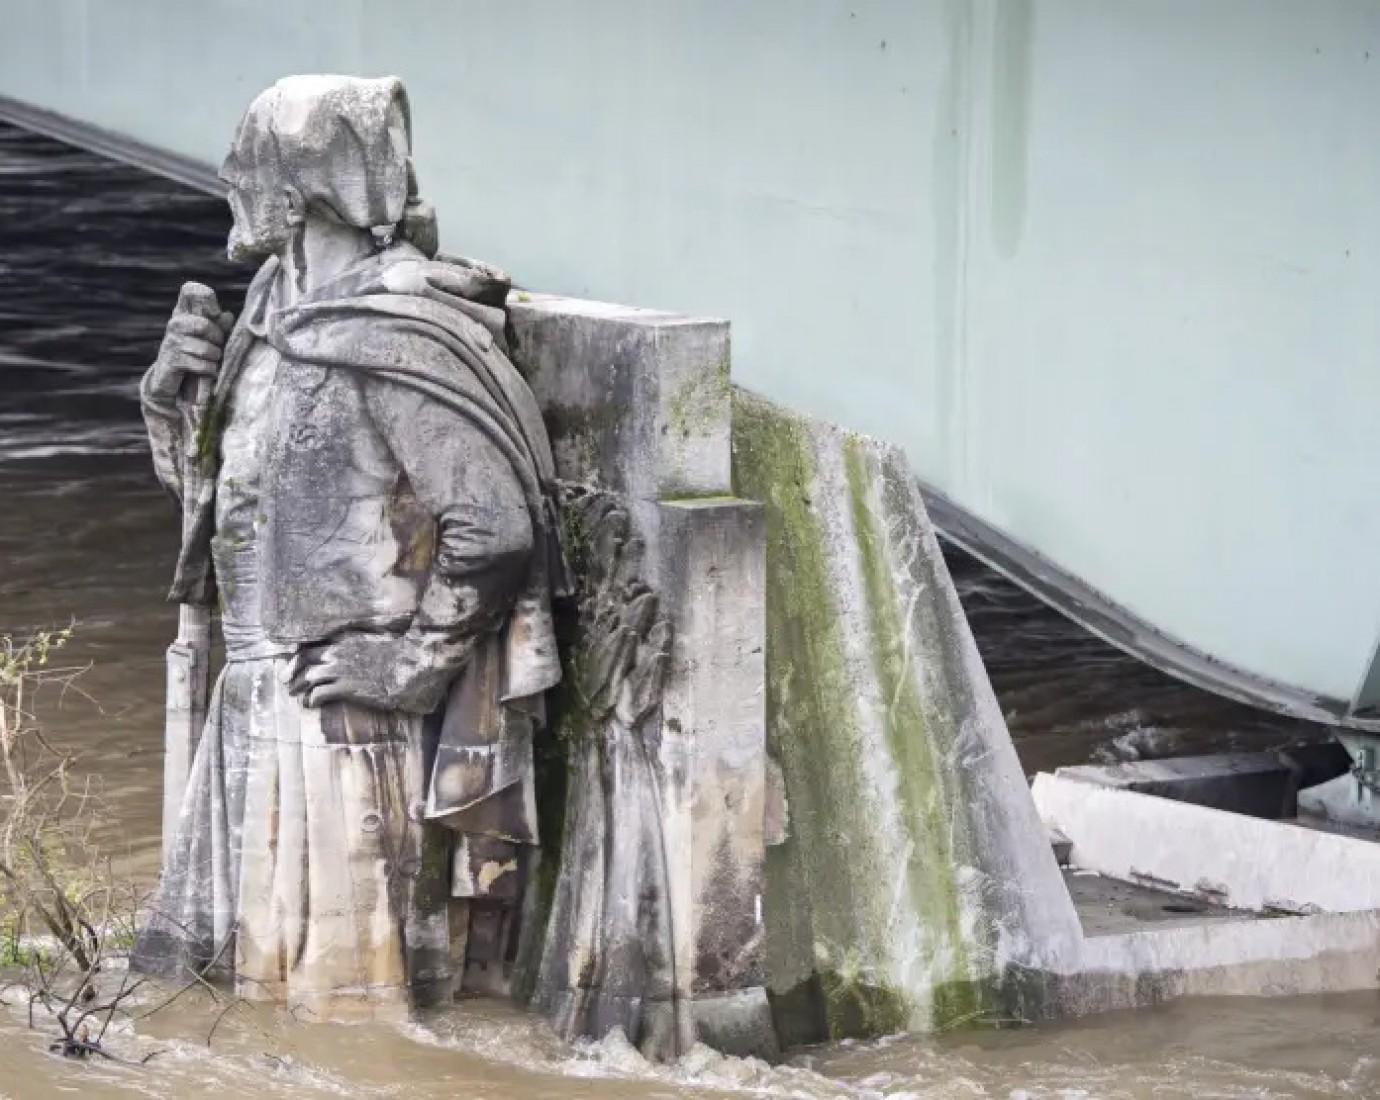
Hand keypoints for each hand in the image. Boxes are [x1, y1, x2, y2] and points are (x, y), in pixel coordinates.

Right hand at [145, 282, 234, 402]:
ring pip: (206, 349)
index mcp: (184, 312)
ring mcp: (171, 341)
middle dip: (217, 339)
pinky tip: (208, 371)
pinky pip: (201, 365)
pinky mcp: (172, 361)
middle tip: (217, 347)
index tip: (214, 312)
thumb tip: (227, 315)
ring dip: (215, 358)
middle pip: (204, 325)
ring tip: (212, 361)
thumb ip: (219, 325)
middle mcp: (175, 323)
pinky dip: (210, 371)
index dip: (206, 296)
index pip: (190, 290)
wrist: (169, 378)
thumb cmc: (194, 352)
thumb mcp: (208, 337)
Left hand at [286, 630, 470, 712]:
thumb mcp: (370, 643)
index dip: (295, 659)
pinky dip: (312, 700)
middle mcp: (338, 653)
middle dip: (292, 675)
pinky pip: (320, 693)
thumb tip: (344, 652)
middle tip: (289, 686)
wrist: (412, 666)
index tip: (290, 668)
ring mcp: (342, 670)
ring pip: (308, 678)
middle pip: (303, 663)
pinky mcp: (347, 687)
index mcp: (343, 641)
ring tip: (298, 698)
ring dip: (300, 690)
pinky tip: (312, 704)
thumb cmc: (396, 656)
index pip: (309, 647)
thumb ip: (353, 646)